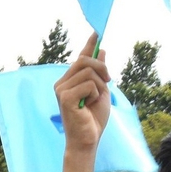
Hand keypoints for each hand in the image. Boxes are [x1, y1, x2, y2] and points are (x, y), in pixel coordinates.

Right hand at [54, 33, 111, 152]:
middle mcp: (62, 82)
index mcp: (69, 80)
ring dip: (99, 85)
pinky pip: (88, 84)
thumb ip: (99, 73)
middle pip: (84, 60)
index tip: (97, 31)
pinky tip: (88, 105)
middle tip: (108, 81)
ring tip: (94, 100)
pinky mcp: (65, 97)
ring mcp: (61, 89)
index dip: (89, 44)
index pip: (80, 57)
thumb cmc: (92, 119)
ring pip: (88, 72)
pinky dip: (95, 94)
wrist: (87, 140)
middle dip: (102, 68)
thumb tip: (101, 51)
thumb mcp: (101, 91)